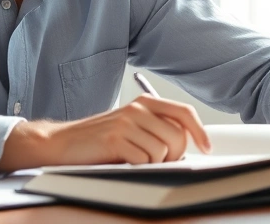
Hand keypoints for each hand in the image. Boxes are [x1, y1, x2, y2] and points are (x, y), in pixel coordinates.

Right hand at [0, 94, 211, 172]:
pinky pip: (144, 160)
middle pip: (177, 136)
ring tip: (134, 160)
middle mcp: (137, 109)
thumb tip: (189, 143)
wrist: (62, 144)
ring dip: (153, 163)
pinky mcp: (115, 139)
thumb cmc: (99, 140)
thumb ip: (156, 128)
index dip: (200, 131)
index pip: (184, 112)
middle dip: (173, 156)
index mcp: (144, 103)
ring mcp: (126, 122)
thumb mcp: (131, 127)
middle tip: (158, 162)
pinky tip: (123, 162)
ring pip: (162, 151)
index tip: (207, 148)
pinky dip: (137, 167)